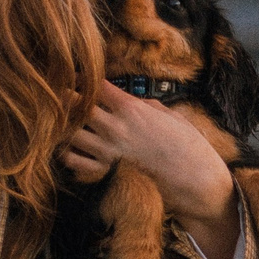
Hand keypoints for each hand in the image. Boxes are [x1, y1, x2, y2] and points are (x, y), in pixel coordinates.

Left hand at [62, 82, 238, 258]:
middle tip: (64, 98)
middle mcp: (115, 128)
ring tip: (67, 123)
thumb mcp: (168, 115)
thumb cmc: (187, 145)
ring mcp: (108, 153)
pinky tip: (74, 148)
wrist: (195, 180)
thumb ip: (142, 104)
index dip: (83, 78)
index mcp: (131, 109)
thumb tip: (127, 99)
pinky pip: (73, 161)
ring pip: (69, 133)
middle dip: (67, 98)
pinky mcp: (106, 174)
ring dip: (65, 125)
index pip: (95, 85)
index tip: (78, 78)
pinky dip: (68, 153)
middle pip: (75, 105)